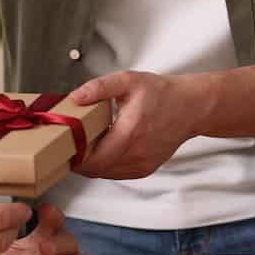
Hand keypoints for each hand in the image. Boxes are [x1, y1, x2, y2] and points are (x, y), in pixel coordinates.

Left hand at [69, 70, 205, 178]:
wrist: (191, 107)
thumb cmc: (161, 93)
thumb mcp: (127, 81)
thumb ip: (99, 88)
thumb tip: (75, 97)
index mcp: (130, 133)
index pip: (94, 160)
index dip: (75, 157)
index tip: (63, 145)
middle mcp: (137, 154)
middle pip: (96, 169)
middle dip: (79, 160)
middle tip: (68, 144)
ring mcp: (142, 165)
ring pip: (106, 174)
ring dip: (92, 164)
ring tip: (83, 145)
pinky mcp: (146, 169)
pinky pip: (117, 173)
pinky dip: (106, 165)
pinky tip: (102, 149)